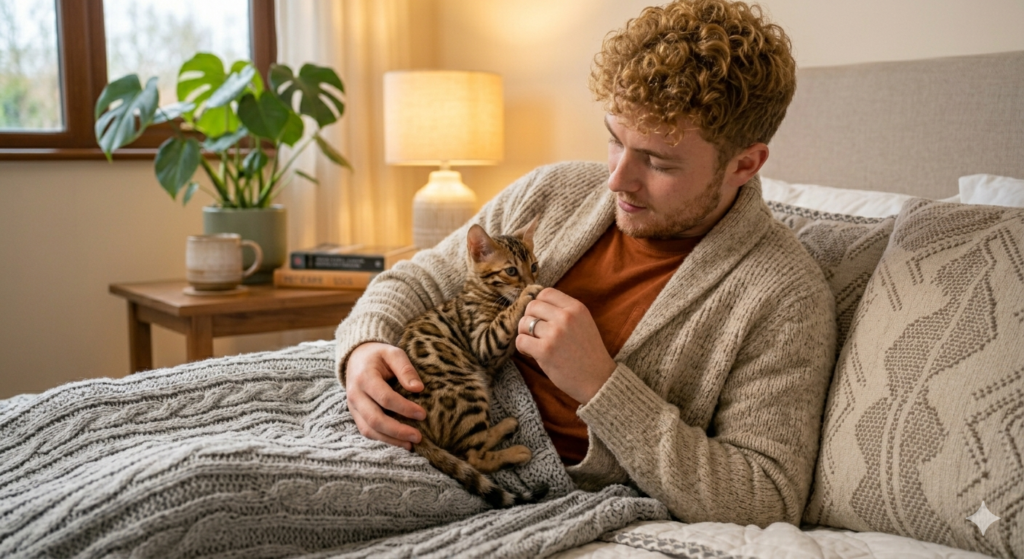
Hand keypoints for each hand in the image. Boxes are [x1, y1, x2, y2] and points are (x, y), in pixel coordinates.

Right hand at [345, 342, 425, 449]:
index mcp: (364, 378)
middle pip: (375, 419)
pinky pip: (367, 431)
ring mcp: (353, 407)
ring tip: (410, 445)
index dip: (404, 408)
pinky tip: (399, 442)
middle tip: (418, 437)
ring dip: (390, 440)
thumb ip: (405, 369)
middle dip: (397, 430)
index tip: (423, 414)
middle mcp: (355, 395)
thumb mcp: (393, 353)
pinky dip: (383, 439)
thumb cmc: (379, 355)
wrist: (356, 358)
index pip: (385, 398)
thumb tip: (418, 388)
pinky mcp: (355, 415)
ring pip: (369, 430)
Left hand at [516, 288, 615, 403]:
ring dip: (525, 333)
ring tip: (534, 343)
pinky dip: (522, 347)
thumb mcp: (584, 323)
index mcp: (577, 308)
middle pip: (532, 305)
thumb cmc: (588, 354)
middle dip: (529, 318)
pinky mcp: (545, 350)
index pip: (546, 293)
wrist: (599, 380)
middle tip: (535, 332)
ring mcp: (555, 333)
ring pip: (524, 322)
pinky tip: (531, 353)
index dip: (539, 304)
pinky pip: (521, 340)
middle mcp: (566, 317)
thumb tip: (537, 303)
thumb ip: (564, 312)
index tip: (540, 316)